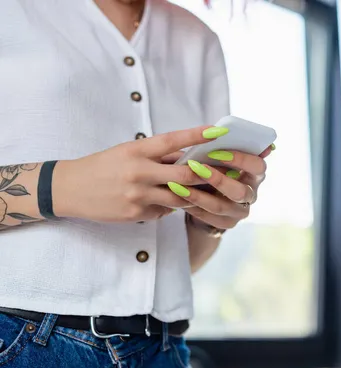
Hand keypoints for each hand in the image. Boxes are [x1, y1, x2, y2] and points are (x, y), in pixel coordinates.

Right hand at [53, 126, 228, 221]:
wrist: (70, 188)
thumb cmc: (104, 166)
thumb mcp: (128, 152)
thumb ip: (158, 156)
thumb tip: (190, 158)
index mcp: (137, 150)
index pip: (172, 141)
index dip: (197, 136)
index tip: (217, 131)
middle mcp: (138, 172)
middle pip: (185, 176)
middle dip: (205, 177)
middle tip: (220, 175)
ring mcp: (137, 195)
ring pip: (179, 198)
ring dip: (189, 195)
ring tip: (193, 190)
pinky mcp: (135, 214)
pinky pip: (163, 211)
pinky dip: (167, 207)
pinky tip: (156, 201)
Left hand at [169, 145, 273, 229]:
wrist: (211, 195)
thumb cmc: (217, 166)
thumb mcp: (223, 154)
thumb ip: (224, 145)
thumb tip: (218, 130)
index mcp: (256, 172)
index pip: (258, 165)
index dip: (240, 159)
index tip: (216, 151)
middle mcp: (252, 193)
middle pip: (240, 191)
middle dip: (217, 179)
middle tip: (195, 167)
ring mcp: (241, 211)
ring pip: (221, 207)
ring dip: (198, 195)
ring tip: (176, 185)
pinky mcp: (228, 223)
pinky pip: (209, 218)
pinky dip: (193, 207)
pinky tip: (178, 196)